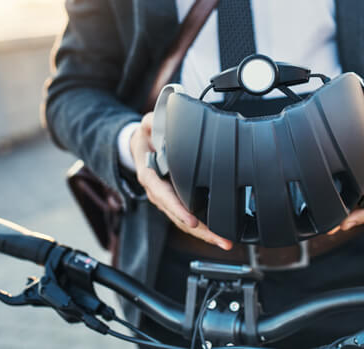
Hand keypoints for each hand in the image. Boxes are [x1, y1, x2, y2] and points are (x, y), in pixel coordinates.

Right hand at [130, 112, 232, 250]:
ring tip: (225, 242)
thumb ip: (153, 122)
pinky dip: (203, 229)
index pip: (164, 197)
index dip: (178, 210)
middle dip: (200, 230)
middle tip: (221, 239)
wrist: (139, 147)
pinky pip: (189, 219)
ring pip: (185, 223)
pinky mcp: (176, 203)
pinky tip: (219, 235)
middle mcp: (158, 193)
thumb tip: (159, 121)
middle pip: (179, 217)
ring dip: (205, 234)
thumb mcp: (146, 125)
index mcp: (150, 176)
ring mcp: (167, 201)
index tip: (192, 220)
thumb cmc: (146, 138)